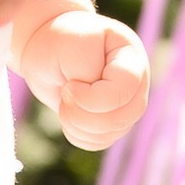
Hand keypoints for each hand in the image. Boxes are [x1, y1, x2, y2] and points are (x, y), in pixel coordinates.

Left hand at [18, 5, 150, 150]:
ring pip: (111, 133)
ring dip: (77, 124)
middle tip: (64, 93)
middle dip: (84, 114)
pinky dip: (78, 134)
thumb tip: (95, 103)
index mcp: (131, 57)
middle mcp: (137, 83)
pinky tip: (69, 114)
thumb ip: (88, 71)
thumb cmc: (59, 42)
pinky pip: (100, 143)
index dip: (93, 98)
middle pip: (122, 117)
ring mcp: (127, 105)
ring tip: (65, 101)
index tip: (69, 85)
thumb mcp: (72, 45)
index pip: (125, 89)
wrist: (47, 50)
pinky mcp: (113, 123)